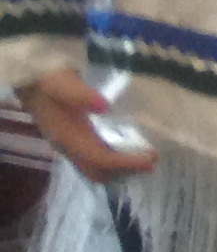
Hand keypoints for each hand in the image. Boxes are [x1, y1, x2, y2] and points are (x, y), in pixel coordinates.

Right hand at [19, 67, 153, 181]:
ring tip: (145, 156)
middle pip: (98, 172)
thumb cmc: (47, 79)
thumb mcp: (61, 82)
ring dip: (120, 169)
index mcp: (67, 137)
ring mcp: (68, 146)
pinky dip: (113, 161)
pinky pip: (94, 160)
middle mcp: (67, 147)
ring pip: (95, 169)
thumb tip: (104, 105)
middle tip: (153, 159)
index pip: (100, 160)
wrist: (28, 78)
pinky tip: (128, 148)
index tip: (152, 157)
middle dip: (126, 171)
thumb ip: (79, 93)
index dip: (127, 163)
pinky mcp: (71, 141)